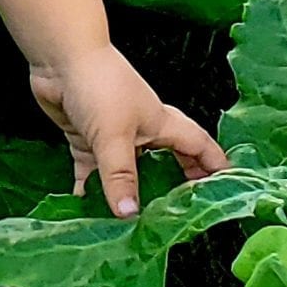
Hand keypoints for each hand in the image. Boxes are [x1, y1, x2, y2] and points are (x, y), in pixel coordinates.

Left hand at [30, 42, 227, 217]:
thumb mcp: (115, 134)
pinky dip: (89, 191)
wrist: (57, 55)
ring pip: (126, 174)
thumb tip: (130, 216)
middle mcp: (140, 131)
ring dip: (127, 196)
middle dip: (174, 189)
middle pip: (166, 164)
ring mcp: (112, 136)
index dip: (215, 165)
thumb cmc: (98, 84)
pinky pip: (92, 173)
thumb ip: (121, 176)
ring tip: (130, 230)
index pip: (198, 146)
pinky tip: (85, 214)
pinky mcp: (86, 139)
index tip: (228, 190)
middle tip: (179, 220)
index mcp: (160, 123)